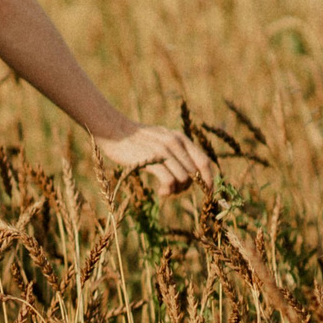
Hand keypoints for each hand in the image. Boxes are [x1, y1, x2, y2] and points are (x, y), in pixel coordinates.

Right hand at [95, 123, 215, 195]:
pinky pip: (170, 181)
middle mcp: (175, 143)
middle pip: (194, 174)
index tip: (208, 192)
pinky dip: (168, 191)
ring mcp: (164, 151)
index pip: (204, 162)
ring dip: (177, 191)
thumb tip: (190, 169)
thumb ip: (175, 149)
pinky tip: (160, 192)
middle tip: (174, 191)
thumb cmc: (135, 139)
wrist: (113, 130)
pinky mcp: (152, 159)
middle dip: (188, 187)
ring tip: (165, 192)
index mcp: (180, 138)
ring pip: (184, 179)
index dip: (210, 179)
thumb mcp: (160, 138)